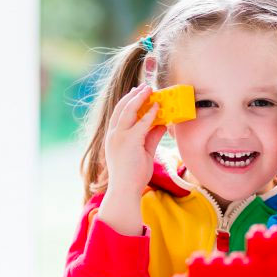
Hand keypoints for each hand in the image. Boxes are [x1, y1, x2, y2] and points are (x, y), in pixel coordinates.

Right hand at [98, 83, 166, 234]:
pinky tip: (157, 107)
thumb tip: (163, 124)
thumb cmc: (133, 175)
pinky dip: (149, 114)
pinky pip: (141, 123)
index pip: (120, 114)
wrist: (125, 190)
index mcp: (114, 137)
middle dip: (134, 95)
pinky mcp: (128, 142)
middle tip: (145, 86)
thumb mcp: (144, 152)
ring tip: (150, 89)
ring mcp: (119, 137)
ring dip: (140, 98)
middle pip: (122, 108)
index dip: (128, 101)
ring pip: (128, 111)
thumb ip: (152, 137)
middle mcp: (114, 134)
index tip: (137, 93)